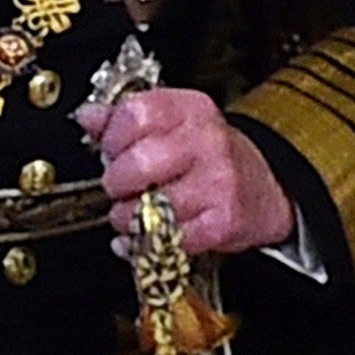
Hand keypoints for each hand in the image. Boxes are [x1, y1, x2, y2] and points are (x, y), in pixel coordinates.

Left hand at [78, 86, 292, 255]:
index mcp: (191, 110)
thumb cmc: (209, 156)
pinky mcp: (222, 222)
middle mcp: (208, 141)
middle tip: (120, 187)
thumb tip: (88, 117)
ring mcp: (219, 182)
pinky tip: (144, 236)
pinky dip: (143, 245)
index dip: (112, 138)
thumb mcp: (173, 124)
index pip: (135, 114)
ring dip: (128, 218)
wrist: (266, 186)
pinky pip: (166, 238)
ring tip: (134, 213)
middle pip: (138, 163)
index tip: (111, 150)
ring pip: (148, 207)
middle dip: (116, 182)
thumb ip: (126, 120)